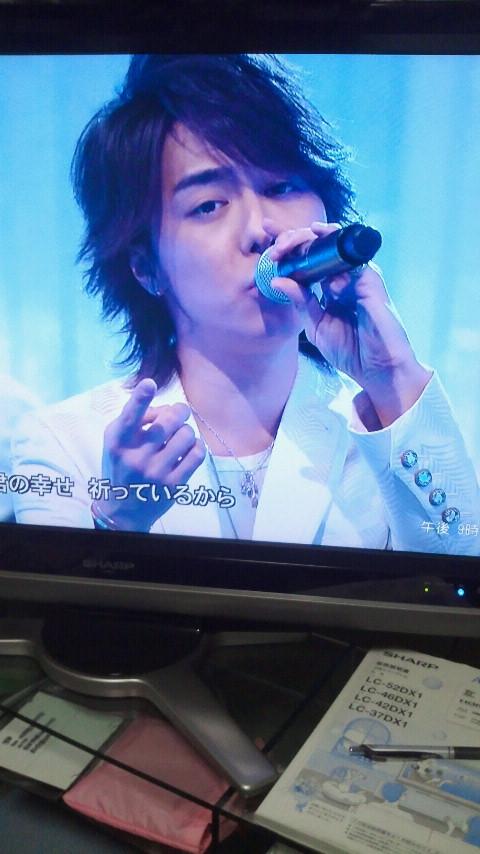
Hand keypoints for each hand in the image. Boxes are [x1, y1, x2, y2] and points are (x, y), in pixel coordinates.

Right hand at [96, 379, 205, 530]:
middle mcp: (136, 457)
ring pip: (187, 435)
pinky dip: (197, 447)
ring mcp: (156, 473)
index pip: (130, 417)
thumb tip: (167, 409)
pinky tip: (189, 450)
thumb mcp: (116, 441)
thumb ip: (136, 420)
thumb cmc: (120, 465)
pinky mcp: (174, 485)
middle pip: (169, 420)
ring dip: (186, 432)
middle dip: (179, 411)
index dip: (140, 399)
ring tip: (179, 437)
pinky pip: (197, 455)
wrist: (123, 509)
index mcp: (119, 442)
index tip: (149, 383)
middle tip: (179, 413)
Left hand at [266, 220, 431, 426]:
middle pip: (319, 245)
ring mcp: (359, 277)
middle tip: (274, 241)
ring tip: (288, 244)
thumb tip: (277, 279)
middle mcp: (344, 277)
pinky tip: (322, 263)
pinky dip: (337, 257)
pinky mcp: (372, 283)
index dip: (288, 243)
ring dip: (311, 240)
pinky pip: (354, 262)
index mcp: (329, 286)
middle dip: (294, 236)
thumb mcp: (316, 326)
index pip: (307, 258)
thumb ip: (300, 302)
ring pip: (336, 245)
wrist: (377, 369)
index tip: (265, 232)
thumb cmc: (351, 350)